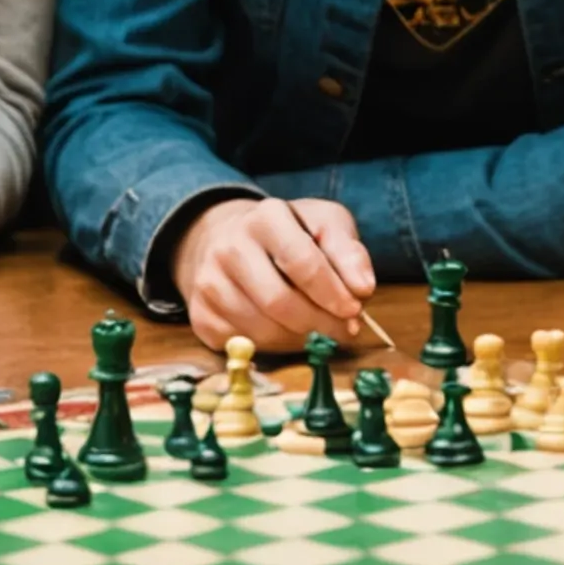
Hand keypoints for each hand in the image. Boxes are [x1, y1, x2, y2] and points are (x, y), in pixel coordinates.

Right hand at [168, 196, 376, 353]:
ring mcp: (209, 282)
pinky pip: (243, 346)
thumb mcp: (325, 225)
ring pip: (262, 329)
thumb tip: (363, 288)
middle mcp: (229, 246)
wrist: (231, 240)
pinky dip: (273, 347)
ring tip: (317, 329)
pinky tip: (285, 331)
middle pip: (279, 302)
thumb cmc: (291, 234)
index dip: (333, 294)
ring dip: (299, 339)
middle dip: (319, 323)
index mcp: (266, 217)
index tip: (355, 311)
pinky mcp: (200, 314)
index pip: (302, 263)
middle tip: (343, 332)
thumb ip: (349, 252)